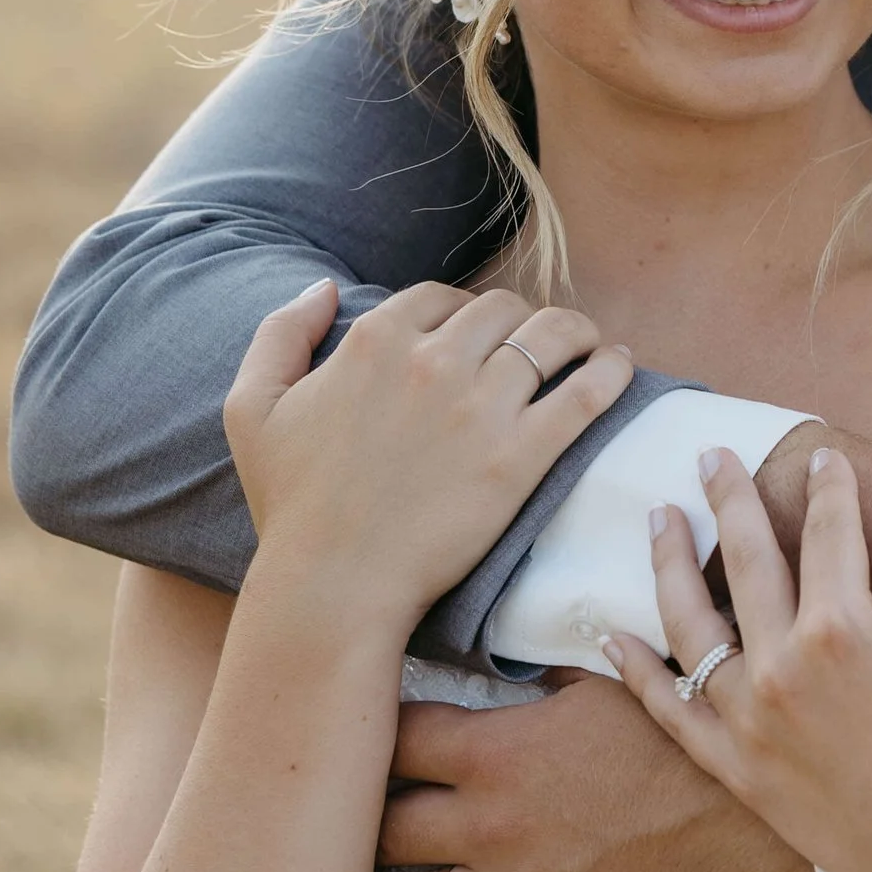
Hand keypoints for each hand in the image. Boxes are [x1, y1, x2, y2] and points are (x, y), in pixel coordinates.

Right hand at [225, 278, 631, 629]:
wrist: (333, 584)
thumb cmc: (292, 505)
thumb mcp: (253, 409)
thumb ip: (280, 334)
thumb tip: (322, 287)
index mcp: (375, 341)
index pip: (440, 297)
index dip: (462, 312)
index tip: (476, 337)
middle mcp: (432, 360)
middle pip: (501, 308)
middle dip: (519, 319)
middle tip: (533, 343)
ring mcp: (481, 405)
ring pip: (551, 334)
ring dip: (575, 330)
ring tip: (587, 343)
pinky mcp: (520, 454)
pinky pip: (585, 391)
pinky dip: (610, 368)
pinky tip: (618, 364)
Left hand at [368, 675, 813, 871]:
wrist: (759, 823)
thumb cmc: (691, 741)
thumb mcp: (613, 683)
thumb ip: (541, 684)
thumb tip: (504, 669)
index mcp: (497, 750)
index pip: (389, 743)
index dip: (369, 741)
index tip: (365, 745)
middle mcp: (489, 826)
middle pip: (377, 830)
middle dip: (359, 826)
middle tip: (351, 829)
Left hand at [609, 449, 871, 871]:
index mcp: (844, 628)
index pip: (828, 532)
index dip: (829, 487)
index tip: (825, 459)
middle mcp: (781, 666)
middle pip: (743, 559)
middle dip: (728, 497)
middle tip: (711, 456)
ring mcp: (747, 720)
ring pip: (689, 623)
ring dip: (669, 562)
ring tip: (661, 517)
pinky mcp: (733, 768)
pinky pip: (667, 710)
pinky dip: (635, 670)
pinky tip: (612, 634)